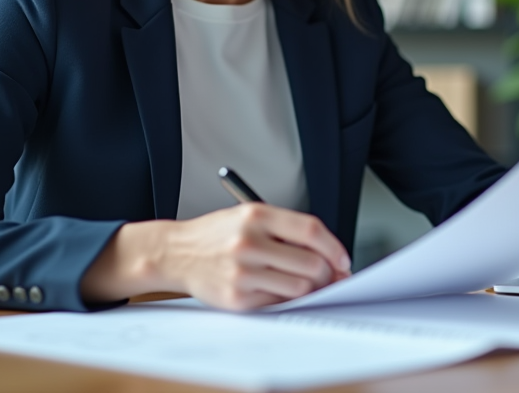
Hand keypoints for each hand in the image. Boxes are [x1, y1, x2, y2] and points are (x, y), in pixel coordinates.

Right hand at [80, 204, 351, 309]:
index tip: (343, 259)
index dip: (334, 247)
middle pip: (309, 263)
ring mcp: (242, 272)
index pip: (311, 231)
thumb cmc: (218, 234)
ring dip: (311, 290)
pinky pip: (278, 303)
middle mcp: (249, 242)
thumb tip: (328, 256)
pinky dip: (287, 300)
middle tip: (331, 277)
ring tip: (308, 285)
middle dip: (327, 274)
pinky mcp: (237, 298)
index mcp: (257, 216)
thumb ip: (287, 231)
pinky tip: (282, 291)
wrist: (176, 252)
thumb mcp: (250, 216)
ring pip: (298, 287)